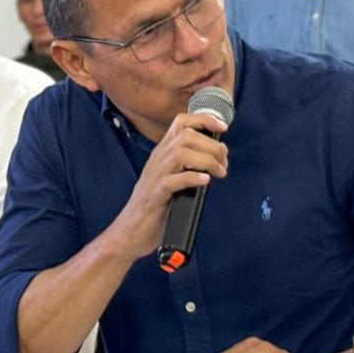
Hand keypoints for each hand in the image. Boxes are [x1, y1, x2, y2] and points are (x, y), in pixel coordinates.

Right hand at [106, 111, 227, 260]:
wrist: (129, 232)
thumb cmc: (154, 208)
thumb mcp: (171, 179)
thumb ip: (188, 167)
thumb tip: (217, 160)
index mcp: (162, 154)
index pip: (180, 123)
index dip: (203, 120)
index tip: (222, 128)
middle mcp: (158, 160)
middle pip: (186, 136)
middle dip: (211, 145)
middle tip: (224, 162)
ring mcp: (155, 177)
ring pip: (181, 153)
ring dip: (206, 161)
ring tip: (218, 172)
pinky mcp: (155, 196)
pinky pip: (173, 180)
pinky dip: (192, 178)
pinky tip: (204, 182)